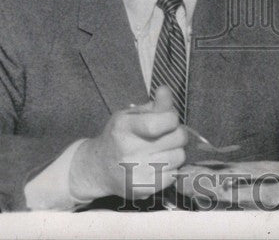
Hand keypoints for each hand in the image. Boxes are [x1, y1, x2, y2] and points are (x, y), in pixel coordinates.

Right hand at [69, 86, 187, 199]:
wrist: (98, 168)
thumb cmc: (119, 137)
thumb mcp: (131, 116)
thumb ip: (153, 105)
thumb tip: (165, 90)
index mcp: (125, 127)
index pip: (163, 122)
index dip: (172, 118)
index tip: (168, 120)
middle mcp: (129, 150)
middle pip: (177, 138)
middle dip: (177, 134)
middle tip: (166, 136)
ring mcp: (136, 172)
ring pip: (179, 157)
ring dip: (176, 152)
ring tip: (162, 151)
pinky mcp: (143, 188)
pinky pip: (174, 175)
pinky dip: (171, 169)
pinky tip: (158, 166)